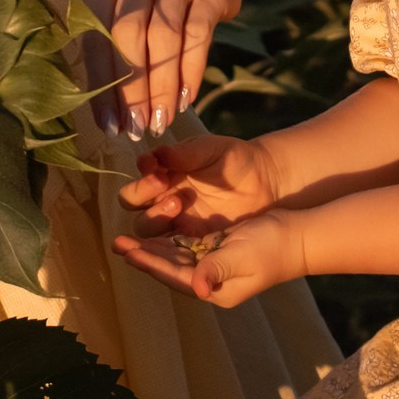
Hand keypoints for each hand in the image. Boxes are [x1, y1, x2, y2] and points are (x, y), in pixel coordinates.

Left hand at [80, 0, 239, 137]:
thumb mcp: (122, 10)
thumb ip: (111, 48)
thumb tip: (111, 114)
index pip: (97, 38)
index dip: (102, 85)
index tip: (110, 125)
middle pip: (129, 37)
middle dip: (133, 89)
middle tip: (136, 127)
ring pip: (165, 38)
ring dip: (162, 87)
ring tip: (161, 121)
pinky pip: (198, 36)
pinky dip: (191, 72)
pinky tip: (185, 99)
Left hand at [113, 212, 304, 308]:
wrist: (297, 237)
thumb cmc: (273, 247)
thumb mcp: (243, 256)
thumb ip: (218, 269)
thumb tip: (197, 287)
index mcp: (214, 289)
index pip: (174, 276)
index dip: (150, 264)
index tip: (127, 253)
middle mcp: (210, 282)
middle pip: (170, 268)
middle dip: (144, 256)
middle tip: (117, 243)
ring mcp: (214, 268)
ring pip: (176, 258)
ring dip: (153, 249)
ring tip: (128, 240)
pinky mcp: (218, 252)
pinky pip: (188, 248)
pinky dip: (170, 241)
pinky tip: (155, 233)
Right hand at [119, 135, 282, 234]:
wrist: (264, 181)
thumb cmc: (233, 160)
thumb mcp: (210, 150)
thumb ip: (185, 153)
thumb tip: (157, 154)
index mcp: (161, 178)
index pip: (136, 184)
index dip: (140, 177)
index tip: (153, 166)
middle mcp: (161, 201)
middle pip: (133, 208)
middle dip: (143, 195)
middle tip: (164, 182)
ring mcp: (175, 223)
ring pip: (146, 230)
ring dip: (155, 216)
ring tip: (178, 203)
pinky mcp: (192, 241)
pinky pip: (171, 248)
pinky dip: (169, 242)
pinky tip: (179, 233)